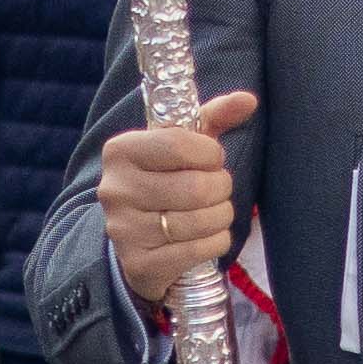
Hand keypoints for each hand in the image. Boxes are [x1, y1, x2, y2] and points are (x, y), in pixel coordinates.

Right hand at [101, 88, 252, 303]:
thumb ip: (212, 117)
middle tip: (217, 190)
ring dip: (221, 216)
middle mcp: (115, 189)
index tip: (212, 160)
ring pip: (200, 220)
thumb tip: (247, 99)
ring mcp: (123, 229)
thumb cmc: (166, 182)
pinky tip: (208, 236)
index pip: (179, 143)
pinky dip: (215, 242)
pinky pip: (198, 250)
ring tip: (214, 212)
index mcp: (121, 151)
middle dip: (221, 188)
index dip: (210, 154)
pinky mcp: (139, 263)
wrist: (137, 241)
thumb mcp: (183, 146)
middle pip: (195, 186)